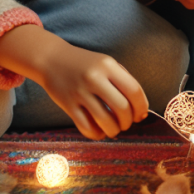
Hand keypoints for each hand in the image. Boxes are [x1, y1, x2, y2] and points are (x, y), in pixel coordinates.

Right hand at [0, 25, 148, 139]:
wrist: (51, 59)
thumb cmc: (85, 63)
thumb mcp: (106, 63)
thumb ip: (124, 80)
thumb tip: (141, 110)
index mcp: (108, 66)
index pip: (134, 90)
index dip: (142, 107)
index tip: (141, 115)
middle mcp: (94, 78)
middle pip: (122, 108)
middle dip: (128, 121)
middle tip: (126, 123)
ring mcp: (79, 92)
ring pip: (105, 121)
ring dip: (114, 130)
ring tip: (114, 129)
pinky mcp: (67, 104)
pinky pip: (86, 127)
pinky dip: (96, 134)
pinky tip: (99, 132)